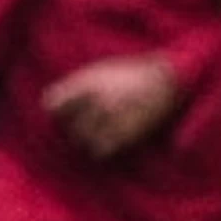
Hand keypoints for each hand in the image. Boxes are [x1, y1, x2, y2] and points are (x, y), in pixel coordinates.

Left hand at [43, 54, 179, 161]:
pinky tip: (107, 141)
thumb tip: (51, 103)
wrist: (168, 79)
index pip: (51, 103)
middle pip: (66, 125)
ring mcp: (111, 119)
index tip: (60, 112)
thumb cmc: (132, 72)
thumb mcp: (102, 69)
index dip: (54, 109)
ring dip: (85, 139)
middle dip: (72, 125)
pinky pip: (100, 151)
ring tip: (95, 133)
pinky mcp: (125, 135)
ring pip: (81, 140)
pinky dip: (100, 148)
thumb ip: (78, 85)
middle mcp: (96, 100)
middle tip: (81, 123)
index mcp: (88, 81)